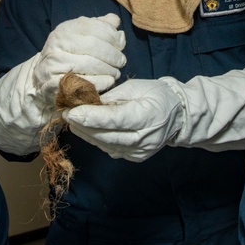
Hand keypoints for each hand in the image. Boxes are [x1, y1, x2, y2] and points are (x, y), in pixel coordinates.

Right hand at [32, 14, 126, 106]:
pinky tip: (108, 81)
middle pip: (93, 46)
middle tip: (121, 61)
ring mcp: (54, 63)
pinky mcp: (54, 83)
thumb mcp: (81, 37)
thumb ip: (99, 27)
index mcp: (65, 29)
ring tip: (116, 73)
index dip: (111, 36)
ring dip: (108, 69)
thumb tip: (115, 21)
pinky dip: (100, 82)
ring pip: (89, 64)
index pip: (93, 27)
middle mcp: (57, 43)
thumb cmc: (68, 55)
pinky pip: (82, 82)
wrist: (43, 79)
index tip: (121, 45)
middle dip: (112, 54)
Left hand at [63, 78, 183, 161]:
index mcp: (148, 116)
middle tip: (65, 114)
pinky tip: (87, 130)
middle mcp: (144, 138)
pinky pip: (111, 149)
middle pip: (106, 135)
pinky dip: (97, 139)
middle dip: (83, 125)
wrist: (179, 115)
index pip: (114, 119)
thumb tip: (89, 102)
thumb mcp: (137, 87)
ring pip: (105, 145)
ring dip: (86, 134)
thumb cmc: (157, 95)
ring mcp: (140, 151)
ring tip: (72, 121)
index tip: (70, 112)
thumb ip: (113, 97)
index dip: (90, 116)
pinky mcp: (135, 157)